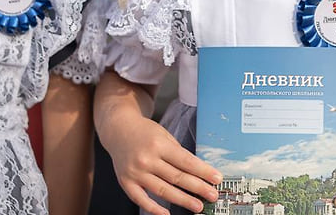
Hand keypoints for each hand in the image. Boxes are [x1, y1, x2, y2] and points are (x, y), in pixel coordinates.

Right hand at [105, 114, 221, 214]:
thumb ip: (178, 152)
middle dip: (198, 187)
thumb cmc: (144, 132)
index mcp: (159, 144)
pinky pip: (141, 199)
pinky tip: (167, 214)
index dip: (203, 171)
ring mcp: (135, 172)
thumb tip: (198, 171)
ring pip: (163, 190)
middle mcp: (146, 159)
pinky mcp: (126, 182)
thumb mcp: (164, 135)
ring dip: (183, 200)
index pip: (186, 161)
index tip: (216, 178)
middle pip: (177, 177)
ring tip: (198, 205)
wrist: (118, 130)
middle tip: (212, 195)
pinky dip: (154, 209)